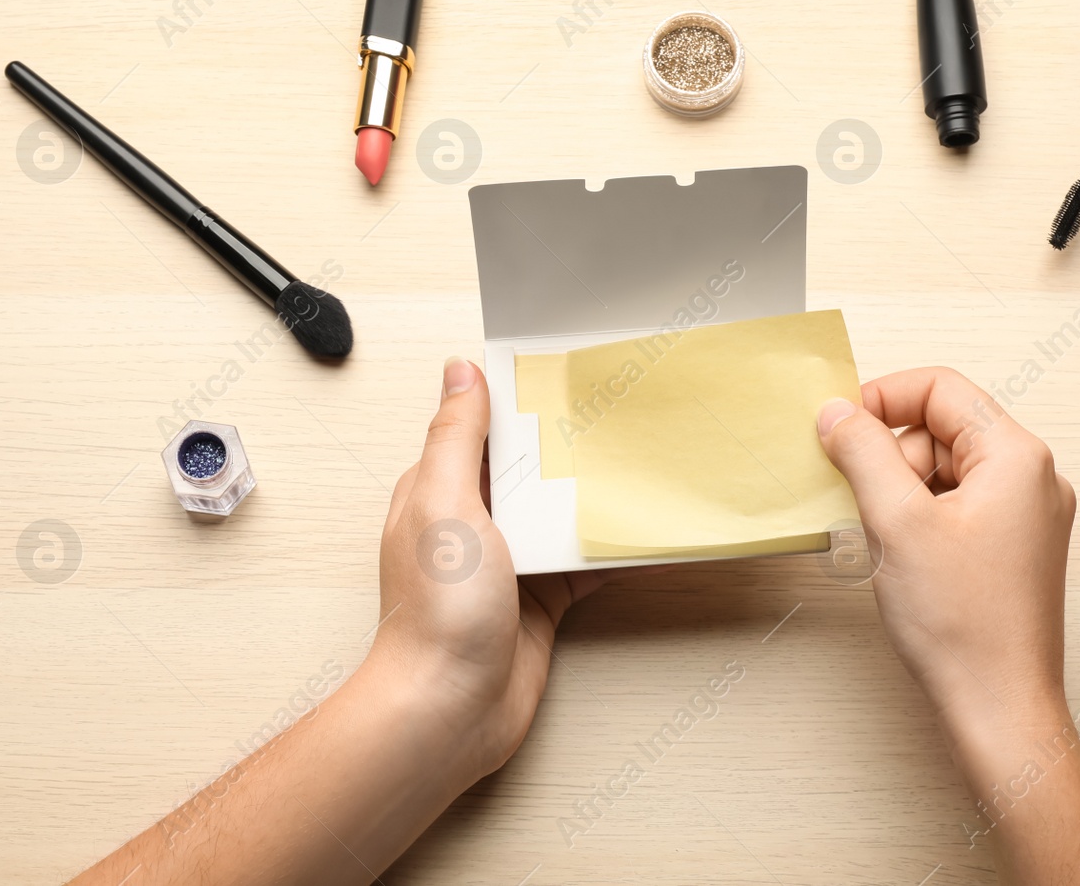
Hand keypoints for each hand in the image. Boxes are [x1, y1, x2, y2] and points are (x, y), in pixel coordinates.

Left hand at [363, 355, 622, 779]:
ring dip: (592, 496)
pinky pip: (584, 564)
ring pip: (559, 515)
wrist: (451, 708)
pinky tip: (643, 534)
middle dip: (566, 446)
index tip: (560, 372)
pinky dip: (613, 550)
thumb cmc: (436, 612)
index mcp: (439, 490)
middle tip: (617, 413)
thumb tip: (460, 371)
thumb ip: (455, 437)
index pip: (479, 430)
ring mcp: (508, 564)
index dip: (517, 401)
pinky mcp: (541, 601)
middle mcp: (473, 524)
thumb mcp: (443, 503)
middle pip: (527, 470)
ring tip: (639, 464)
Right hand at [816, 367, 1074, 730]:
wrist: (999, 709)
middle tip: (859, 498)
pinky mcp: (1014, 550)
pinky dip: (919, 518)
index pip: (941, 388)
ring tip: (884, 540)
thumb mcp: (896, 522)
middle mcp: (1033, 479)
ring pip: (945, 470)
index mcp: (1017, 457)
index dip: (882, 398)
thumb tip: (836, 412)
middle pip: (942, 428)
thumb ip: (862, 452)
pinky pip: (956, 506)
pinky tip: (900, 557)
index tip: (839, 427)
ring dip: (901, 491)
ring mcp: (1027, 517)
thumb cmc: (964, 625)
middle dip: (890, 454)